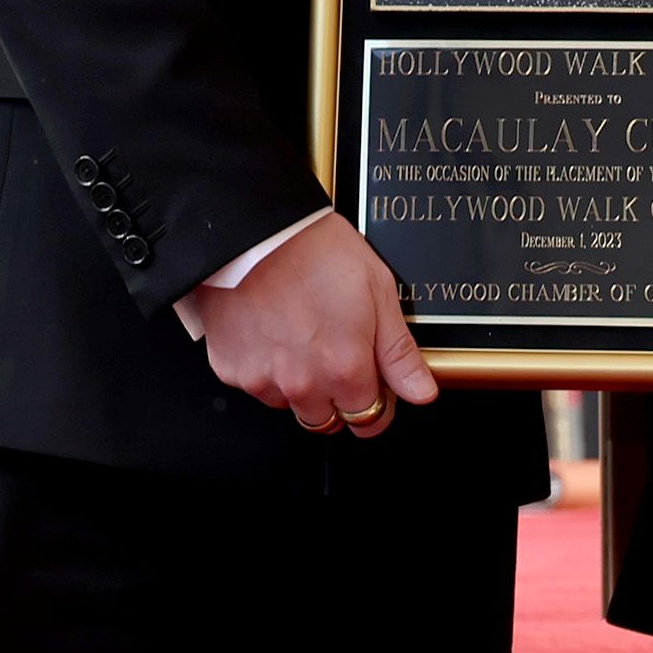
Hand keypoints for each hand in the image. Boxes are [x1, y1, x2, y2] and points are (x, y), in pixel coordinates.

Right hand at [194, 214, 437, 438]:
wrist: (253, 231)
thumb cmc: (315, 250)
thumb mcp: (377, 290)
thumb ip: (398, 352)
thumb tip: (422, 392)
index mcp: (345, 369)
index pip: (370, 421)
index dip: (377, 402)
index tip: (374, 382)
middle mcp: (304, 384)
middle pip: (328, 420)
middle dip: (338, 397)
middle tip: (335, 353)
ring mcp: (263, 380)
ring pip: (291, 404)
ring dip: (300, 383)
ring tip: (301, 336)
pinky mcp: (231, 370)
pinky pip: (255, 384)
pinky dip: (265, 367)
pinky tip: (271, 331)